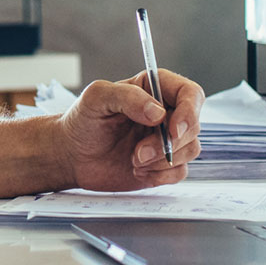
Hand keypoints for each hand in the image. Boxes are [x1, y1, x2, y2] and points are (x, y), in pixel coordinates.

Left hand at [56, 70, 203, 190]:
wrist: (71, 155)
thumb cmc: (82, 121)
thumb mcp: (96, 98)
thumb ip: (127, 96)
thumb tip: (158, 112)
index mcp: (155, 88)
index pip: (190, 94)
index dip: (189, 112)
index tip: (173, 130)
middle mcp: (166, 113)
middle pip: (193, 126)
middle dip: (169, 144)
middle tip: (139, 152)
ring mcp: (166, 140)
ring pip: (190, 150)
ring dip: (163, 160)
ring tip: (133, 160)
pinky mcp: (163, 164)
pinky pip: (180, 172)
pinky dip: (161, 175)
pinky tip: (138, 171)